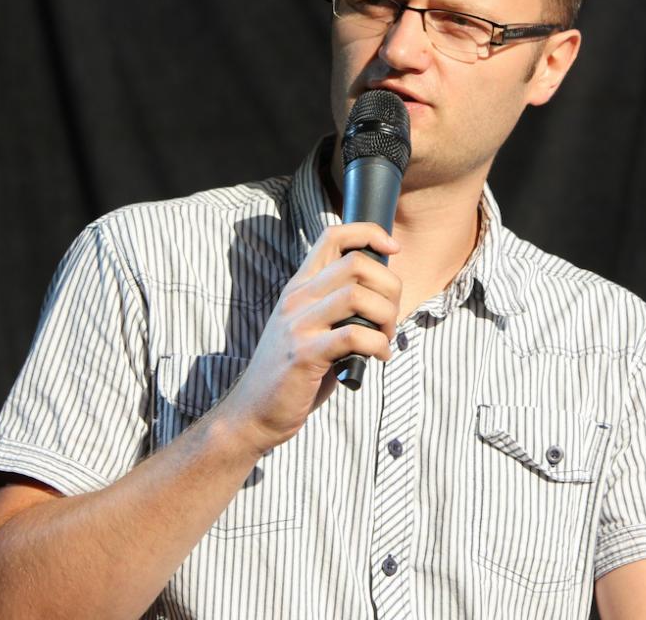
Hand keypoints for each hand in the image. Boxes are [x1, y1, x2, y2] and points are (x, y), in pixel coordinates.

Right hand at [214, 222, 401, 454]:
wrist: (253, 413)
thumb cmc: (292, 374)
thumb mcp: (310, 328)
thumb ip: (338, 308)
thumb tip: (385, 296)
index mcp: (299, 287)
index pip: (332, 236)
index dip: (369, 233)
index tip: (392, 249)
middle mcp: (297, 299)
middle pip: (356, 263)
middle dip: (389, 286)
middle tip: (391, 316)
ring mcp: (298, 325)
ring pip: (358, 295)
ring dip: (386, 316)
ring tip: (386, 338)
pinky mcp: (304, 354)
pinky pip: (355, 335)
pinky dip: (378, 345)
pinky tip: (379, 357)